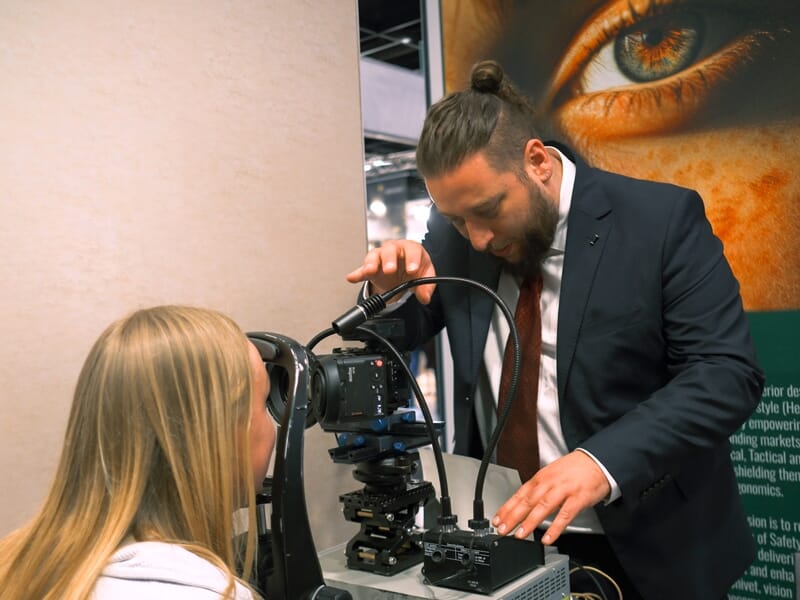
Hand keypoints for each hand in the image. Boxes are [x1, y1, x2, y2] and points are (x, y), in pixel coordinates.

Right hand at [346, 240, 436, 303]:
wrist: (404, 271)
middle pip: (390, 249)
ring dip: (372, 263)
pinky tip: (352, 278)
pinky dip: (357, 273)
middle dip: (389, 259)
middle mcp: (395, 249)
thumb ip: (426, 286)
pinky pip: (362, 268)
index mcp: (411, 249)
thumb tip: (424, 297)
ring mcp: (381, 256)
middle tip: (390, 270)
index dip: (412, 259)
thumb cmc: (414, 267)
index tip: (412, 270)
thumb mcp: (424, 276)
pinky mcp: (371, 266)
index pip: (412, 250)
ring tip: (370, 271)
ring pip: (375, 255)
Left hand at [492, 451, 610, 544]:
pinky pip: (565, 515)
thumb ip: (538, 490)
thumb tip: (522, 505)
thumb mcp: (551, 475)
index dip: (507, 508)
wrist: (596, 461)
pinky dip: (555, 527)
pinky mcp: (579, 498)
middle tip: (502, 529)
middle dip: (513, 516)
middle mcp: (550, 483)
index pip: (519, 494)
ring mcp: (564, 490)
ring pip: (543, 507)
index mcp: (541, 478)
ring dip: (530, 522)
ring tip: (520, 535)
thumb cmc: (573, 470)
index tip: (497, 519)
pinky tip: (547, 538)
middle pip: (527, 501)